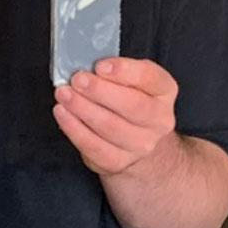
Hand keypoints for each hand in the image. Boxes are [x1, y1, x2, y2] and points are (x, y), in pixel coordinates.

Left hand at [53, 58, 176, 175]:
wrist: (138, 142)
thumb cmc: (129, 102)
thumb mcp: (132, 80)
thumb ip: (115, 71)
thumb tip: (86, 66)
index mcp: (164, 91)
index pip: (149, 78)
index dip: (125, 71)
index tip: (100, 65)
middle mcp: (159, 120)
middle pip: (132, 105)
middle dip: (100, 91)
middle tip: (77, 79)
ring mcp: (141, 144)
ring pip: (110, 126)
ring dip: (82, 108)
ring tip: (64, 94)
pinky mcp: (119, 162)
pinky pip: (94, 146)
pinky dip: (74, 128)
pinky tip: (62, 113)